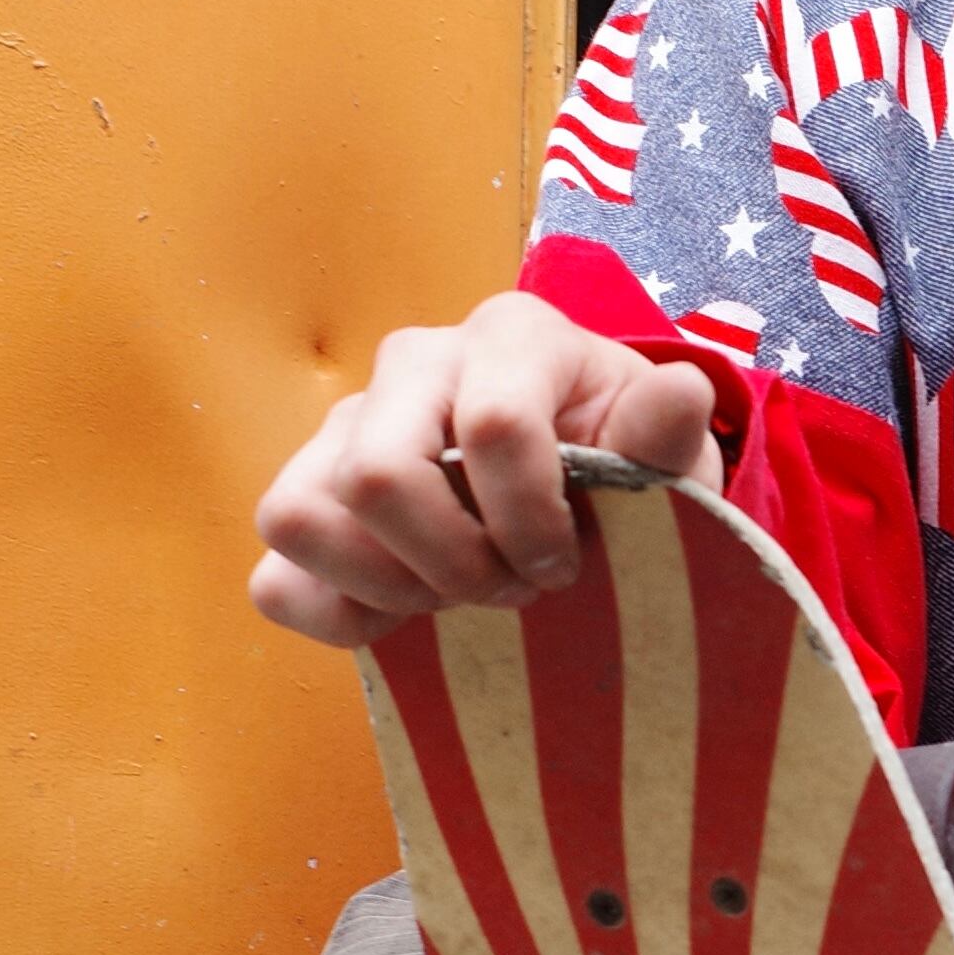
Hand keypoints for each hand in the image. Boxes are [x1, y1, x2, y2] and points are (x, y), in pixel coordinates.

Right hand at [249, 292, 720, 647]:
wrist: (585, 491)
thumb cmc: (625, 466)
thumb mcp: (666, 456)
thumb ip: (669, 433)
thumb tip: (679, 394)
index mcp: (511, 338)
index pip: (494, 428)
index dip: (532, 521)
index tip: (566, 564)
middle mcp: (413, 364)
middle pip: (378, 474)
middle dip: (452, 560)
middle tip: (509, 588)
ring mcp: (345, 429)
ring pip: (300, 515)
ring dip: (388, 586)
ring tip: (455, 596)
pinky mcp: (308, 501)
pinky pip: (274, 578)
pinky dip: (339, 616)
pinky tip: (408, 615)